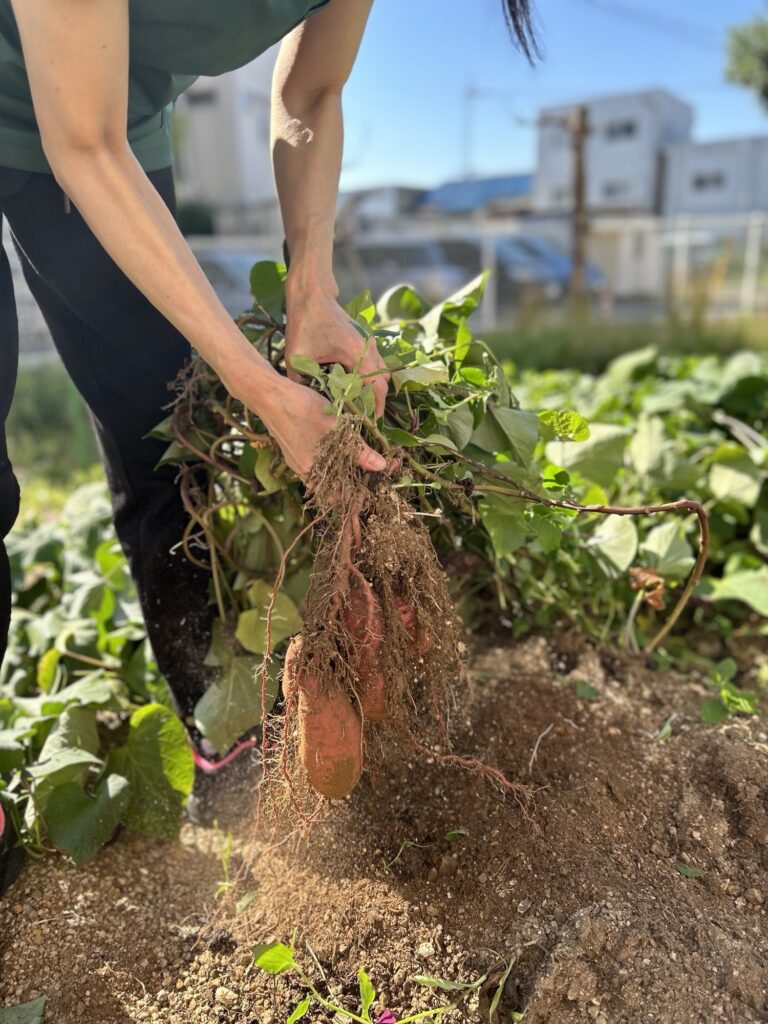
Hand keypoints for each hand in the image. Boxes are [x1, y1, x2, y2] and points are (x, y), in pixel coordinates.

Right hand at [236, 370, 386, 481]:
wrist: (268, 394)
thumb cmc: (302, 409)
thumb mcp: (336, 428)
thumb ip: (358, 451)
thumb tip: (381, 467)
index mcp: (313, 474)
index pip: (342, 499)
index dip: (362, 493)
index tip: (381, 479)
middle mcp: (305, 473)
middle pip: (337, 488)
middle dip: (359, 479)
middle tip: (381, 465)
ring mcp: (299, 462)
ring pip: (329, 475)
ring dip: (348, 469)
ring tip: (367, 457)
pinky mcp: (296, 451)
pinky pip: (320, 463)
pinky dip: (335, 460)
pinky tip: (346, 447)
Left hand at [284, 293, 389, 416]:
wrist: (312, 293)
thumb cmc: (304, 322)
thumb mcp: (296, 355)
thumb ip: (300, 381)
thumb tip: (302, 403)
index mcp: (356, 353)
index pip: (375, 387)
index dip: (375, 407)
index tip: (369, 424)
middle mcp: (368, 349)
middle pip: (382, 382)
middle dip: (376, 402)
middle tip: (365, 420)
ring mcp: (369, 343)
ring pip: (380, 373)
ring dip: (373, 389)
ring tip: (361, 407)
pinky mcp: (364, 341)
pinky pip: (374, 364)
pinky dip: (369, 378)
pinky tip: (354, 388)